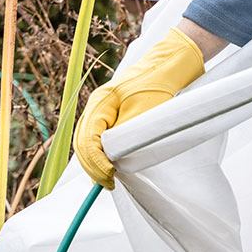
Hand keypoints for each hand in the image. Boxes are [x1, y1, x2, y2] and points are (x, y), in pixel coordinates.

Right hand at [73, 27, 205, 188]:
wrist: (168, 67)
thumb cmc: (159, 87)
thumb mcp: (144, 113)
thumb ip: (127, 134)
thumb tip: (113, 159)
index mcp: (100, 103)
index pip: (87, 139)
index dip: (97, 162)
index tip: (110, 176)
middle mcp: (96, 106)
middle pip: (83, 142)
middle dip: (93, 166)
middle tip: (108, 184)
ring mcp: (101, 110)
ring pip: (88, 141)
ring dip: (94, 162)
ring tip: (106, 181)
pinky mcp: (111, 115)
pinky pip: (97, 138)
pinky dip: (100, 155)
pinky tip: (108, 169)